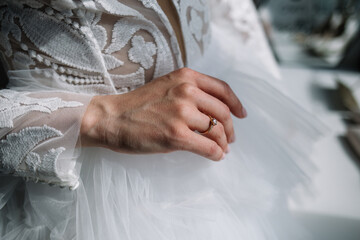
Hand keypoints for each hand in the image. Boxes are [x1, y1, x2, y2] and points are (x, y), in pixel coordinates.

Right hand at [80, 68, 246, 160]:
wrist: (111, 118)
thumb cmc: (136, 105)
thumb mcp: (166, 86)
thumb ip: (189, 92)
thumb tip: (213, 113)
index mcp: (186, 77)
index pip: (222, 89)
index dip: (236, 104)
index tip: (241, 115)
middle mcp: (187, 91)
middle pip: (223, 112)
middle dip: (230, 128)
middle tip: (231, 138)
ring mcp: (182, 113)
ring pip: (217, 130)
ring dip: (224, 143)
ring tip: (222, 149)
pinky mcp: (176, 135)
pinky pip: (208, 147)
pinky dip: (216, 153)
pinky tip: (215, 156)